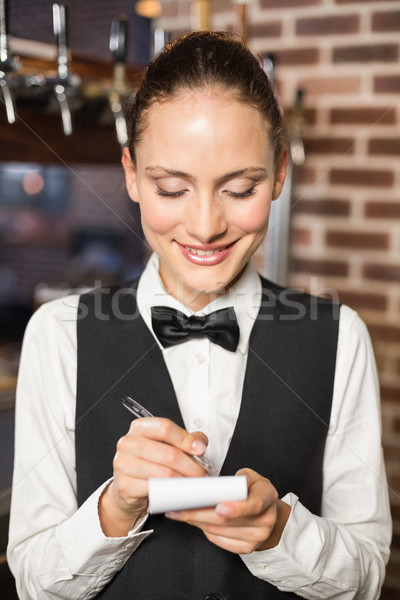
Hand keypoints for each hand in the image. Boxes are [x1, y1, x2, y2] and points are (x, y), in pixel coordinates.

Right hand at [99, 417, 207, 536]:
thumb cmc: (148, 463)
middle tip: (201, 472)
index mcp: (139, 428)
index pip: (164, 428)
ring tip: (192, 482)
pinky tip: (178, 491)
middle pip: (168, 453)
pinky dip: (171, 492)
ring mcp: (123, 464)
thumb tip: (199, 443)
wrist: (128, 488)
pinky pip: (155, 489)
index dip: (185, 439)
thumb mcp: (166, 445)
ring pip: (164, 473)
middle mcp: (128, 443)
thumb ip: (185, 440)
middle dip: (190, 465)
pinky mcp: (125, 485)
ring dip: (184, 480)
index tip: (199, 449)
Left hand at [166, 468, 290, 553]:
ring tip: (181, 513)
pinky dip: (204, 531)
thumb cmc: (254, 490)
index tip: (219, 507)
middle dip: (199, 514)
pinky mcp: (246, 548)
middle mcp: (265, 519)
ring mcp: (257, 537)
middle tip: (180, 508)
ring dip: (197, 522)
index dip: (236, 508)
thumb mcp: (248, 476)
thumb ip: (233, 481)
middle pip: (227, 521)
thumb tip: (207, 487)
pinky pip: (219, 541)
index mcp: (267, 496)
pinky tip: (195, 522)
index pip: (253, 504)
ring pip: (219, 531)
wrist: (267, 511)